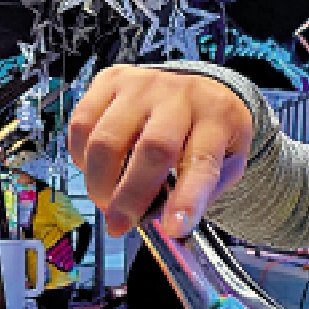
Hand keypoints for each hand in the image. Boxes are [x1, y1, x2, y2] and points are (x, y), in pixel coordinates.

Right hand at [69, 65, 252, 238]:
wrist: (200, 87)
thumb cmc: (213, 131)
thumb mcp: (228, 161)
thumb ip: (203, 194)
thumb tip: (169, 228)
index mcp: (218, 119)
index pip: (203, 162)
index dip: (187, 198)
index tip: (174, 228)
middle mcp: (181, 97)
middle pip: (151, 150)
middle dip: (130, 197)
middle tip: (120, 225)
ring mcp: (144, 85)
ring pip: (107, 139)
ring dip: (100, 182)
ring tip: (107, 200)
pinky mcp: (112, 80)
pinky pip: (82, 123)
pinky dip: (81, 157)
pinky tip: (96, 169)